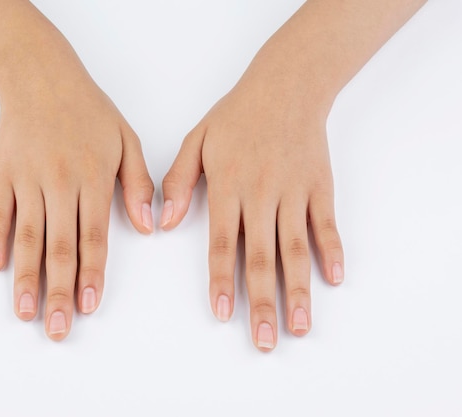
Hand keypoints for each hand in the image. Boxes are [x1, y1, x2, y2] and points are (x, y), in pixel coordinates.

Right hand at [0, 70, 153, 340]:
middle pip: (59, 247)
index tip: (88, 306)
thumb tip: (150, 227)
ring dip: (25, 278)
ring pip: (26, 237)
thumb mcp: (126, 139)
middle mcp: (59, 184)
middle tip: (57, 328)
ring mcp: (26, 180)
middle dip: (58, 291)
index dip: (91, 274)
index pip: (93, 236)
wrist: (40, 76)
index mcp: (92, 178)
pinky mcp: (1, 175)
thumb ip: (137, 184)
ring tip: (24, 312)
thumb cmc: (88, 110)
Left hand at [161, 76, 343, 350]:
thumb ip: (178, 182)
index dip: (221, 280)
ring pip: (297, 249)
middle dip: (262, 302)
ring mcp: (294, 192)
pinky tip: (334, 280)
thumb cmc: (237, 115)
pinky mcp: (320, 187)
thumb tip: (162, 223)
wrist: (287, 85)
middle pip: (262, 257)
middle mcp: (261, 194)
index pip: (222, 243)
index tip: (223, 314)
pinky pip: (326, 225)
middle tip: (264, 340)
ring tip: (300, 326)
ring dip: (300, 290)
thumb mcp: (197, 141)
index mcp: (228, 186)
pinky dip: (332, 252)